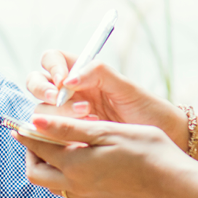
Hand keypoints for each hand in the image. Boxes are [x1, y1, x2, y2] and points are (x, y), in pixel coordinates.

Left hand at [15, 114, 192, 197]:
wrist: (176, 184)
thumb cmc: (147, 151)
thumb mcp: (106, 132)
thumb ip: (68, 129)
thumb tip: (35, 121)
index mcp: (74, 166)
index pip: (38, 148)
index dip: (27, 133)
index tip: (22, 122)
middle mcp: (75, 185)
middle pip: (36, 173)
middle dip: (31, 154)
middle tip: (39, 135)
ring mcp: (87, 195)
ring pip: (52, 183)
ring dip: (47, 164)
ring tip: (58, 144)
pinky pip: (69, 188)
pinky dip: (63, 172)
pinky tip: (79, 158)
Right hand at [28, 51, 187, 147]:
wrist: (161, 137)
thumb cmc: (146, 109)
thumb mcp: (126, 88)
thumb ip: (99, 75)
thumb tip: (68, 80)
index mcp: (82, 73)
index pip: (52, 59)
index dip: (52, 67)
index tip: (63, 80)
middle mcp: (69, 92)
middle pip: (37, 83)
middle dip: (43, 90)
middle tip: (56, 98)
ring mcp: (66, 114)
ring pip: (41, 108)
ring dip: (57, 111)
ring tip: (88, 116)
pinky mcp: (66, 135)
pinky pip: (49, 131)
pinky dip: (58, 131)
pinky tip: (83, 133)